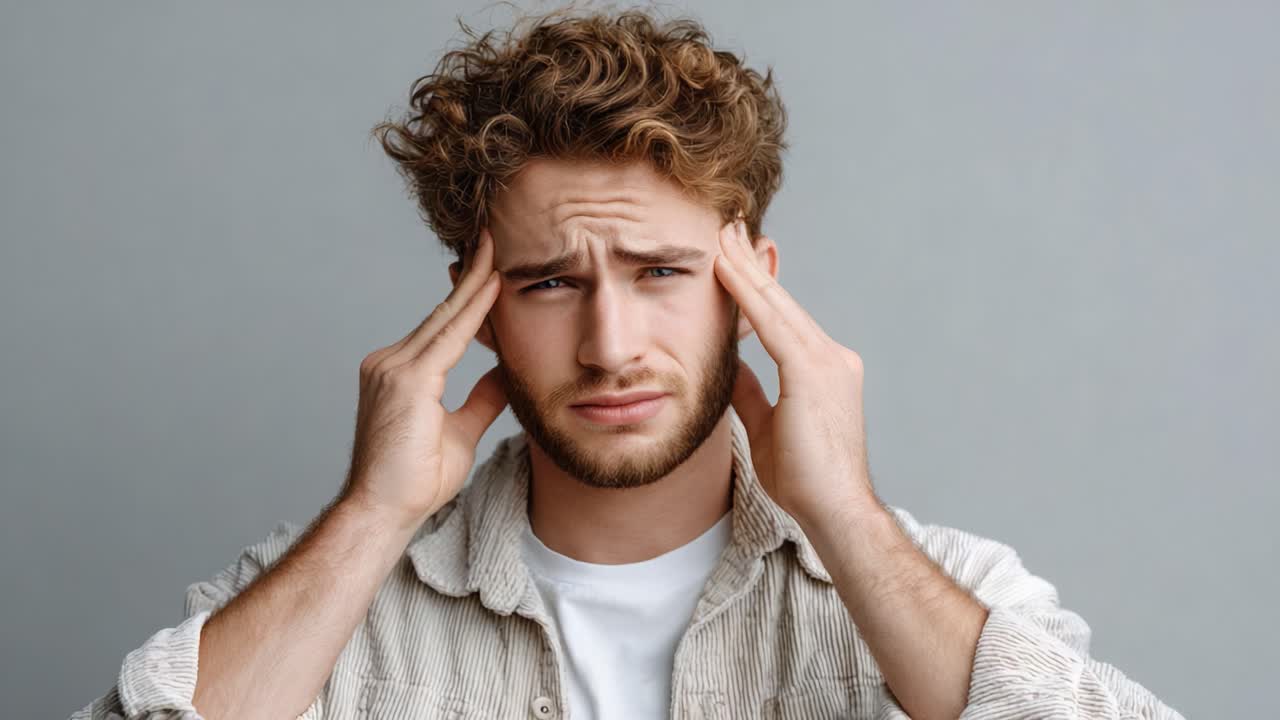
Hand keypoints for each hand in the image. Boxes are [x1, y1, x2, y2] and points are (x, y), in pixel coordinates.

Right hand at [341, 228, 507, 526]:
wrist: (383, 512)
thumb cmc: (414, 482)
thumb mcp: (460, 432)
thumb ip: (480, 399)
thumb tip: (506, 373)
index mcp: (399, 373)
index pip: (442, 327)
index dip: (469, 297)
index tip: (491, 268)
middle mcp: (389, 362)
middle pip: (442, 313)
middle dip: (473, 276)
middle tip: (495, 238)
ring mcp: (392, 367)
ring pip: (445, 318)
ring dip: (476, 284)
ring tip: (500, 250)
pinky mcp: (404, 379)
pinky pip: (448, 337)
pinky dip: (474, 311)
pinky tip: (495, 288)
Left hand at [712, 219, 876, 528]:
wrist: (834, 511)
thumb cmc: (805, 480)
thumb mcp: (767, 427)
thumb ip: (752, 392)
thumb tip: (729, 366)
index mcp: (824, 369)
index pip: (782, 317)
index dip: (757, 285)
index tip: (733, 256)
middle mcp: (832, 357)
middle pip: (781, 301)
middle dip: (751, 262)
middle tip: (726, 227)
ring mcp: (828, 362)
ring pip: (777, 305)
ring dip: (745, 268)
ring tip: (721, 236)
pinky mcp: (814, 372)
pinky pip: (773, 324)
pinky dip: (748, 294)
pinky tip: (725, 271)